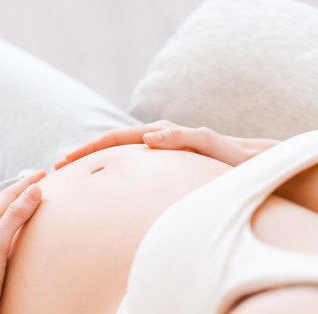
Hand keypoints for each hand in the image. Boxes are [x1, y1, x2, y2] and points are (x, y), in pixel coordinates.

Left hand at [0, 169, 46, 313]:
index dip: (26, 182)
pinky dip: (14, 225)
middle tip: (40, 183)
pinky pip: (2, 233)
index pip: (7, 195)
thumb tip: (34, 189)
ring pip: (1, 218)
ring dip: (17, 207)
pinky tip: (17, 233)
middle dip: (22, 191)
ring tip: (32, 203)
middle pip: (3, 204)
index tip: (44, 172)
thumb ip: (14, 216)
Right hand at [53, 120, 279, 168]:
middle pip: (116, 142)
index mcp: (167, 134)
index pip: (119, 138)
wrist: (258, 163)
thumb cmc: (238, 158)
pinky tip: (114, 180)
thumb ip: (184, 139)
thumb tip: (147, 136)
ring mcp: (167, 150)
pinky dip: (120, 166)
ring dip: (100, 159)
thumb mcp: (213, 147)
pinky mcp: (173, 161)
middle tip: (59, 167)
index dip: (91, 149)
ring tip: (77, 172)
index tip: (65, 161)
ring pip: (125, 151)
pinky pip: (139, 161)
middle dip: (87, 153)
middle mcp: (164, 139)